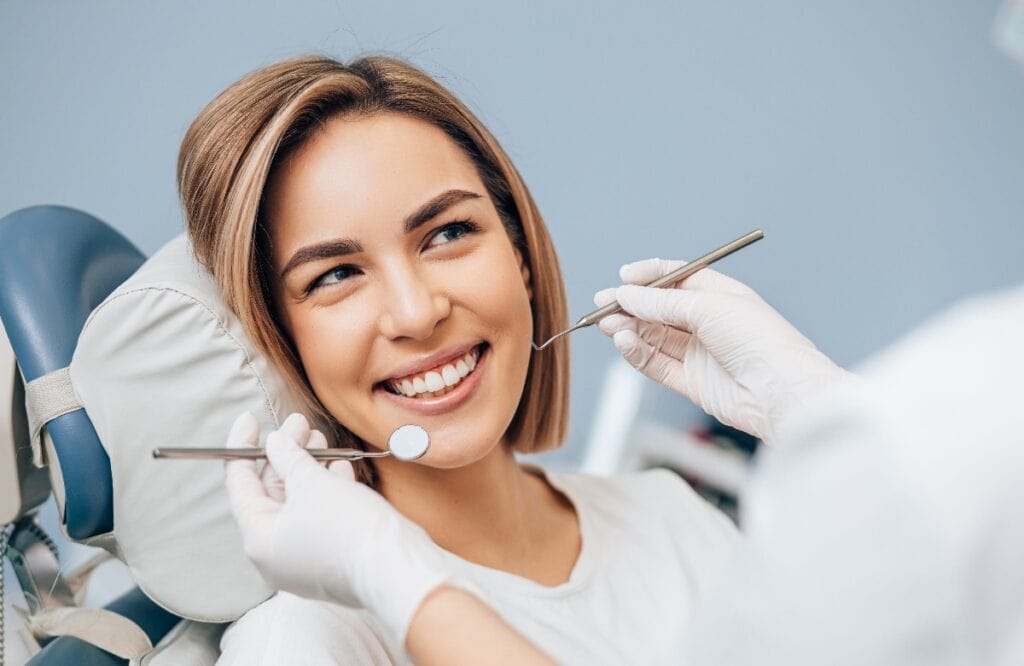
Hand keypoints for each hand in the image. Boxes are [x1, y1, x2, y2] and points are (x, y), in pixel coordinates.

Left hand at [222, 412, 472, 643]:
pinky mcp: (331, 560)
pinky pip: (320, 518)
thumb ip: (289, 457)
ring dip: (309, 467)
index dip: (242, 447)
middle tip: (298, 423)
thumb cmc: (348, 528)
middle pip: (272, 492)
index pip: (239, 485)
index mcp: (259, 540)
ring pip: (299, 503)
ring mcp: (304, 561)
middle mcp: (276, 555)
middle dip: (286, 453)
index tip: (250, 419)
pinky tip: (339, 466)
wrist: (396, 569)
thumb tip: (275, 442)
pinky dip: (326, 490)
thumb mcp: (312, 482)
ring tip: (319, 436)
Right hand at [594, 260, 851, 442]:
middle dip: (629, 305)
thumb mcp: (708, 307)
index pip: (675, 279)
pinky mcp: (689, 381)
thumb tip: (626, 295)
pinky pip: (655, 363)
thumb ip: (662, 303)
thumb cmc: (760, 340)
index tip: (623, 278)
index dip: (648, 277)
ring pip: (652, 336)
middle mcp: (707, 322)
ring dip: (628, 328)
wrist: (781, 391)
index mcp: (719, 295)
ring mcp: (698, 352)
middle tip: (601, 304)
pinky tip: (623, 342)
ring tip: (606, 324)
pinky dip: (636, 353)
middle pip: (658, 309)